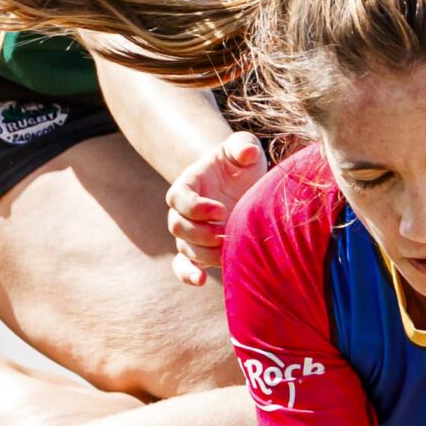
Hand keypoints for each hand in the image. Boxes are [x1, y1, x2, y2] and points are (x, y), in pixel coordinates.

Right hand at [165, 131, 266, 284]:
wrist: (240, 185)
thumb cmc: (239, 164)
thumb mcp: (242, 148)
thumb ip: (242, 145)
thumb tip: (246, 152)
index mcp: (187, 185)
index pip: (179, 198)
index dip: (196, 206)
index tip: (221, 209)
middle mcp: (182, 212)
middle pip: (179, 228)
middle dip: (202, 234)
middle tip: (227, 234)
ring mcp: (189, 234)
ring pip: (185, 250)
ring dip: (205, 255)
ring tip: (228, 254)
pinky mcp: (199, 251)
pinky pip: (183, 267)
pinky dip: (188, 275)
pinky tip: (201, 281)